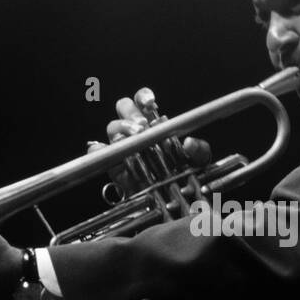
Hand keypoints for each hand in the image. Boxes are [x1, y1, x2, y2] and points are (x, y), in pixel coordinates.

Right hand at [88, 88, 211, 196]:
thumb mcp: (198, 162)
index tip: (150, 103)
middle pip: (124, 108)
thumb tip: (190, 143)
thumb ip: (199, 150)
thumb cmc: (185, 177)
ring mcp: (123, 148)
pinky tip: (106, 149)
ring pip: (113, 128)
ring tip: (135, 138)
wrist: (171, 203)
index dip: (143, 97)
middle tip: (142, 127)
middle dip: (131, 113)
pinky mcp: (114, 167)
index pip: (143, 101)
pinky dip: (99, 150)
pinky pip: (99, 153)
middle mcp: (137, 132)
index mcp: (155, 124)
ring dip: (121, 129)